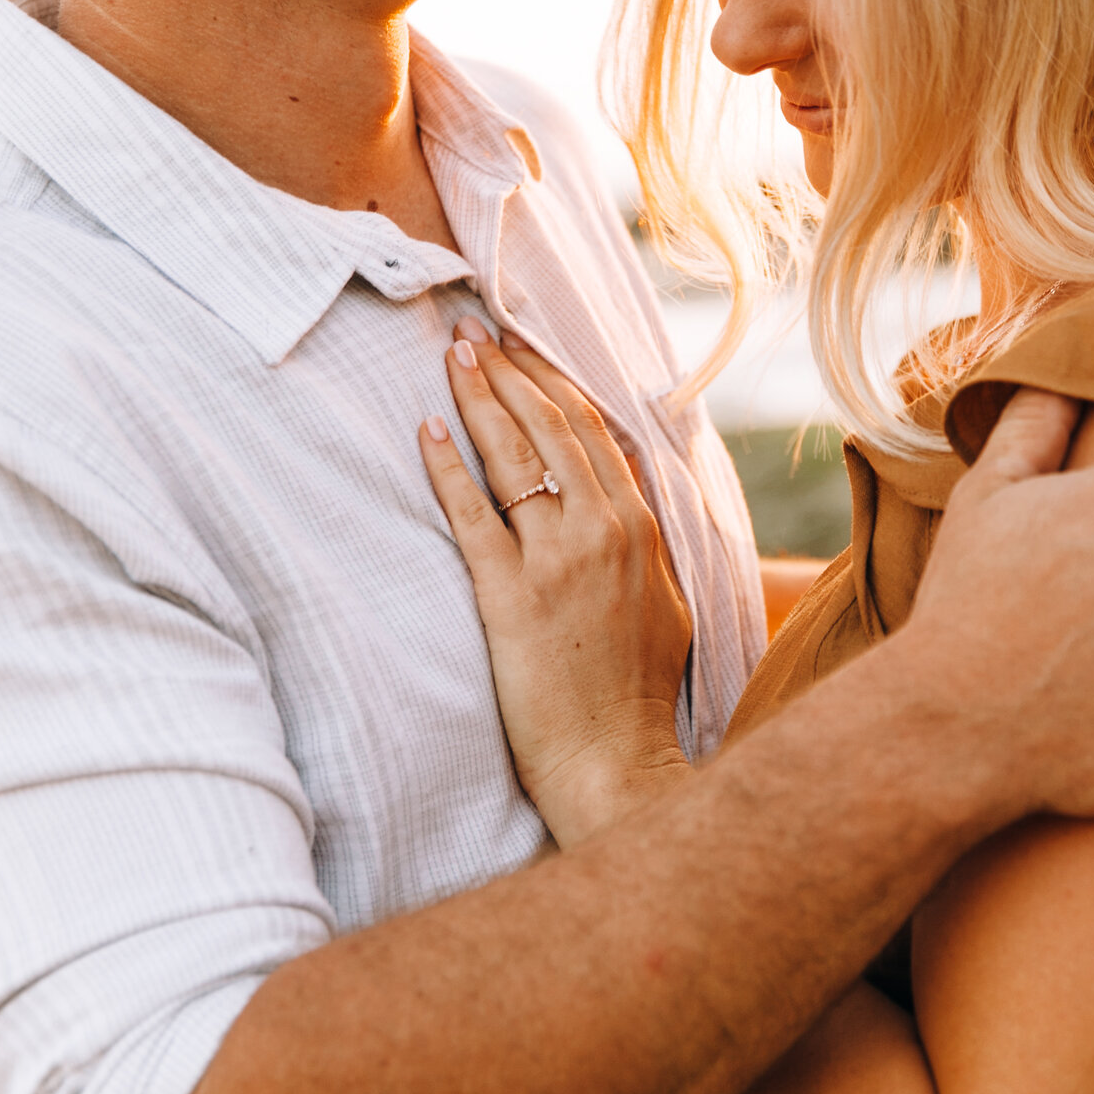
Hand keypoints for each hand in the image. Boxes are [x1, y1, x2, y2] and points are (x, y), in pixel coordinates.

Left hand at [417, 319, 694, 846]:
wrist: (616, 762)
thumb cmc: (637, 695)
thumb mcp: (667, 605)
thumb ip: (647, 544)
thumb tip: (628, 496)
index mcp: (643, 528)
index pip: (595, 430)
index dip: (554, 380)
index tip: (523, 345)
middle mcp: (605, 530)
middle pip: (553, 425)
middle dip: (510, 370)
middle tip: (472, 330)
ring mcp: (558, 560)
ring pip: (514, 455)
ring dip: (479, 397)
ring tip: (451, 356)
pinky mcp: (511, 595)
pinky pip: (472, 514)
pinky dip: (447, 467)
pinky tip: (426, 432)